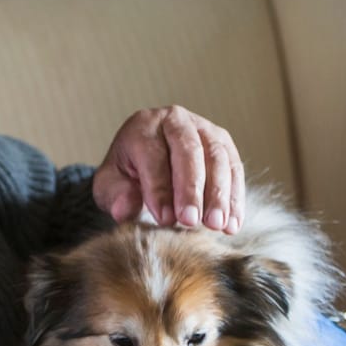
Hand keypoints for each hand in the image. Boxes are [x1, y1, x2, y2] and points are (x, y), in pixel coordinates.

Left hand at [92, 106, 243, 232]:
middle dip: (191, 189)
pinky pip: (234, 168)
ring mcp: (204, 128)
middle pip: (188, 151)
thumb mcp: (111, 186)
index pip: (153, 155)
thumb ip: (116, 196)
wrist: (146, 164)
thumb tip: (125, 208)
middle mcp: (176, 120)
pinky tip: (232, 224)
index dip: (158, 188)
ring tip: (216, 225)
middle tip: (191, 221)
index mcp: (143, 126)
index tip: (164, 220)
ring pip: (217, 157)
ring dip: (219, 194)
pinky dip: (235, 198)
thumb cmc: (127, 176)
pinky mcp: (224, 143)